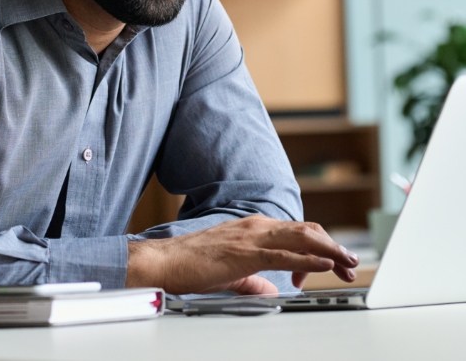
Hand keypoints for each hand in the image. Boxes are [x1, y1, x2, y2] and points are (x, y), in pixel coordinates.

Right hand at [126, 215, 358, 293]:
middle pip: (306, 232)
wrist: (166, 261)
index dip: (320, 247)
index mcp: (254, 229)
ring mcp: (252, 237)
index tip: (332, 265)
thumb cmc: (193, 264)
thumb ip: (254, 280)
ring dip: (329, 250)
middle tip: (350, 264)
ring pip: (301, 238)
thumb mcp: (232, 272)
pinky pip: (284, 254)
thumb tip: (272, 290)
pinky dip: (309, 258)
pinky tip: (325, 264)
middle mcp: (257, 226)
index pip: (297, 233)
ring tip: (348, 262)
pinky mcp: (246, 253)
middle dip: (333, 246)